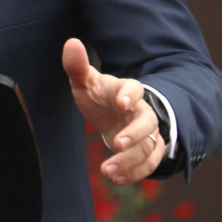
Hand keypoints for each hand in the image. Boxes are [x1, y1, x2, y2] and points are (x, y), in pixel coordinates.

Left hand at [62, 38, 164, 185]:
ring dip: (130, 160)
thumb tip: (71, 42)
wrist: (111, 113)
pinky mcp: (147, 150)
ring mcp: (147, 132)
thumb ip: (77, 66)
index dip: (131, 95)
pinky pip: (150, 163)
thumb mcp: (85, 81)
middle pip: (148, 122)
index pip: (135, 88)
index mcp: (126, 90)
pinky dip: (136, 172)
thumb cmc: (98, 94)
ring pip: (149, 147)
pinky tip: (116, 179)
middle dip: (134, 134)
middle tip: (115, 144)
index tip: (121, 103)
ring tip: (107, 171)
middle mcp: (141, 111)